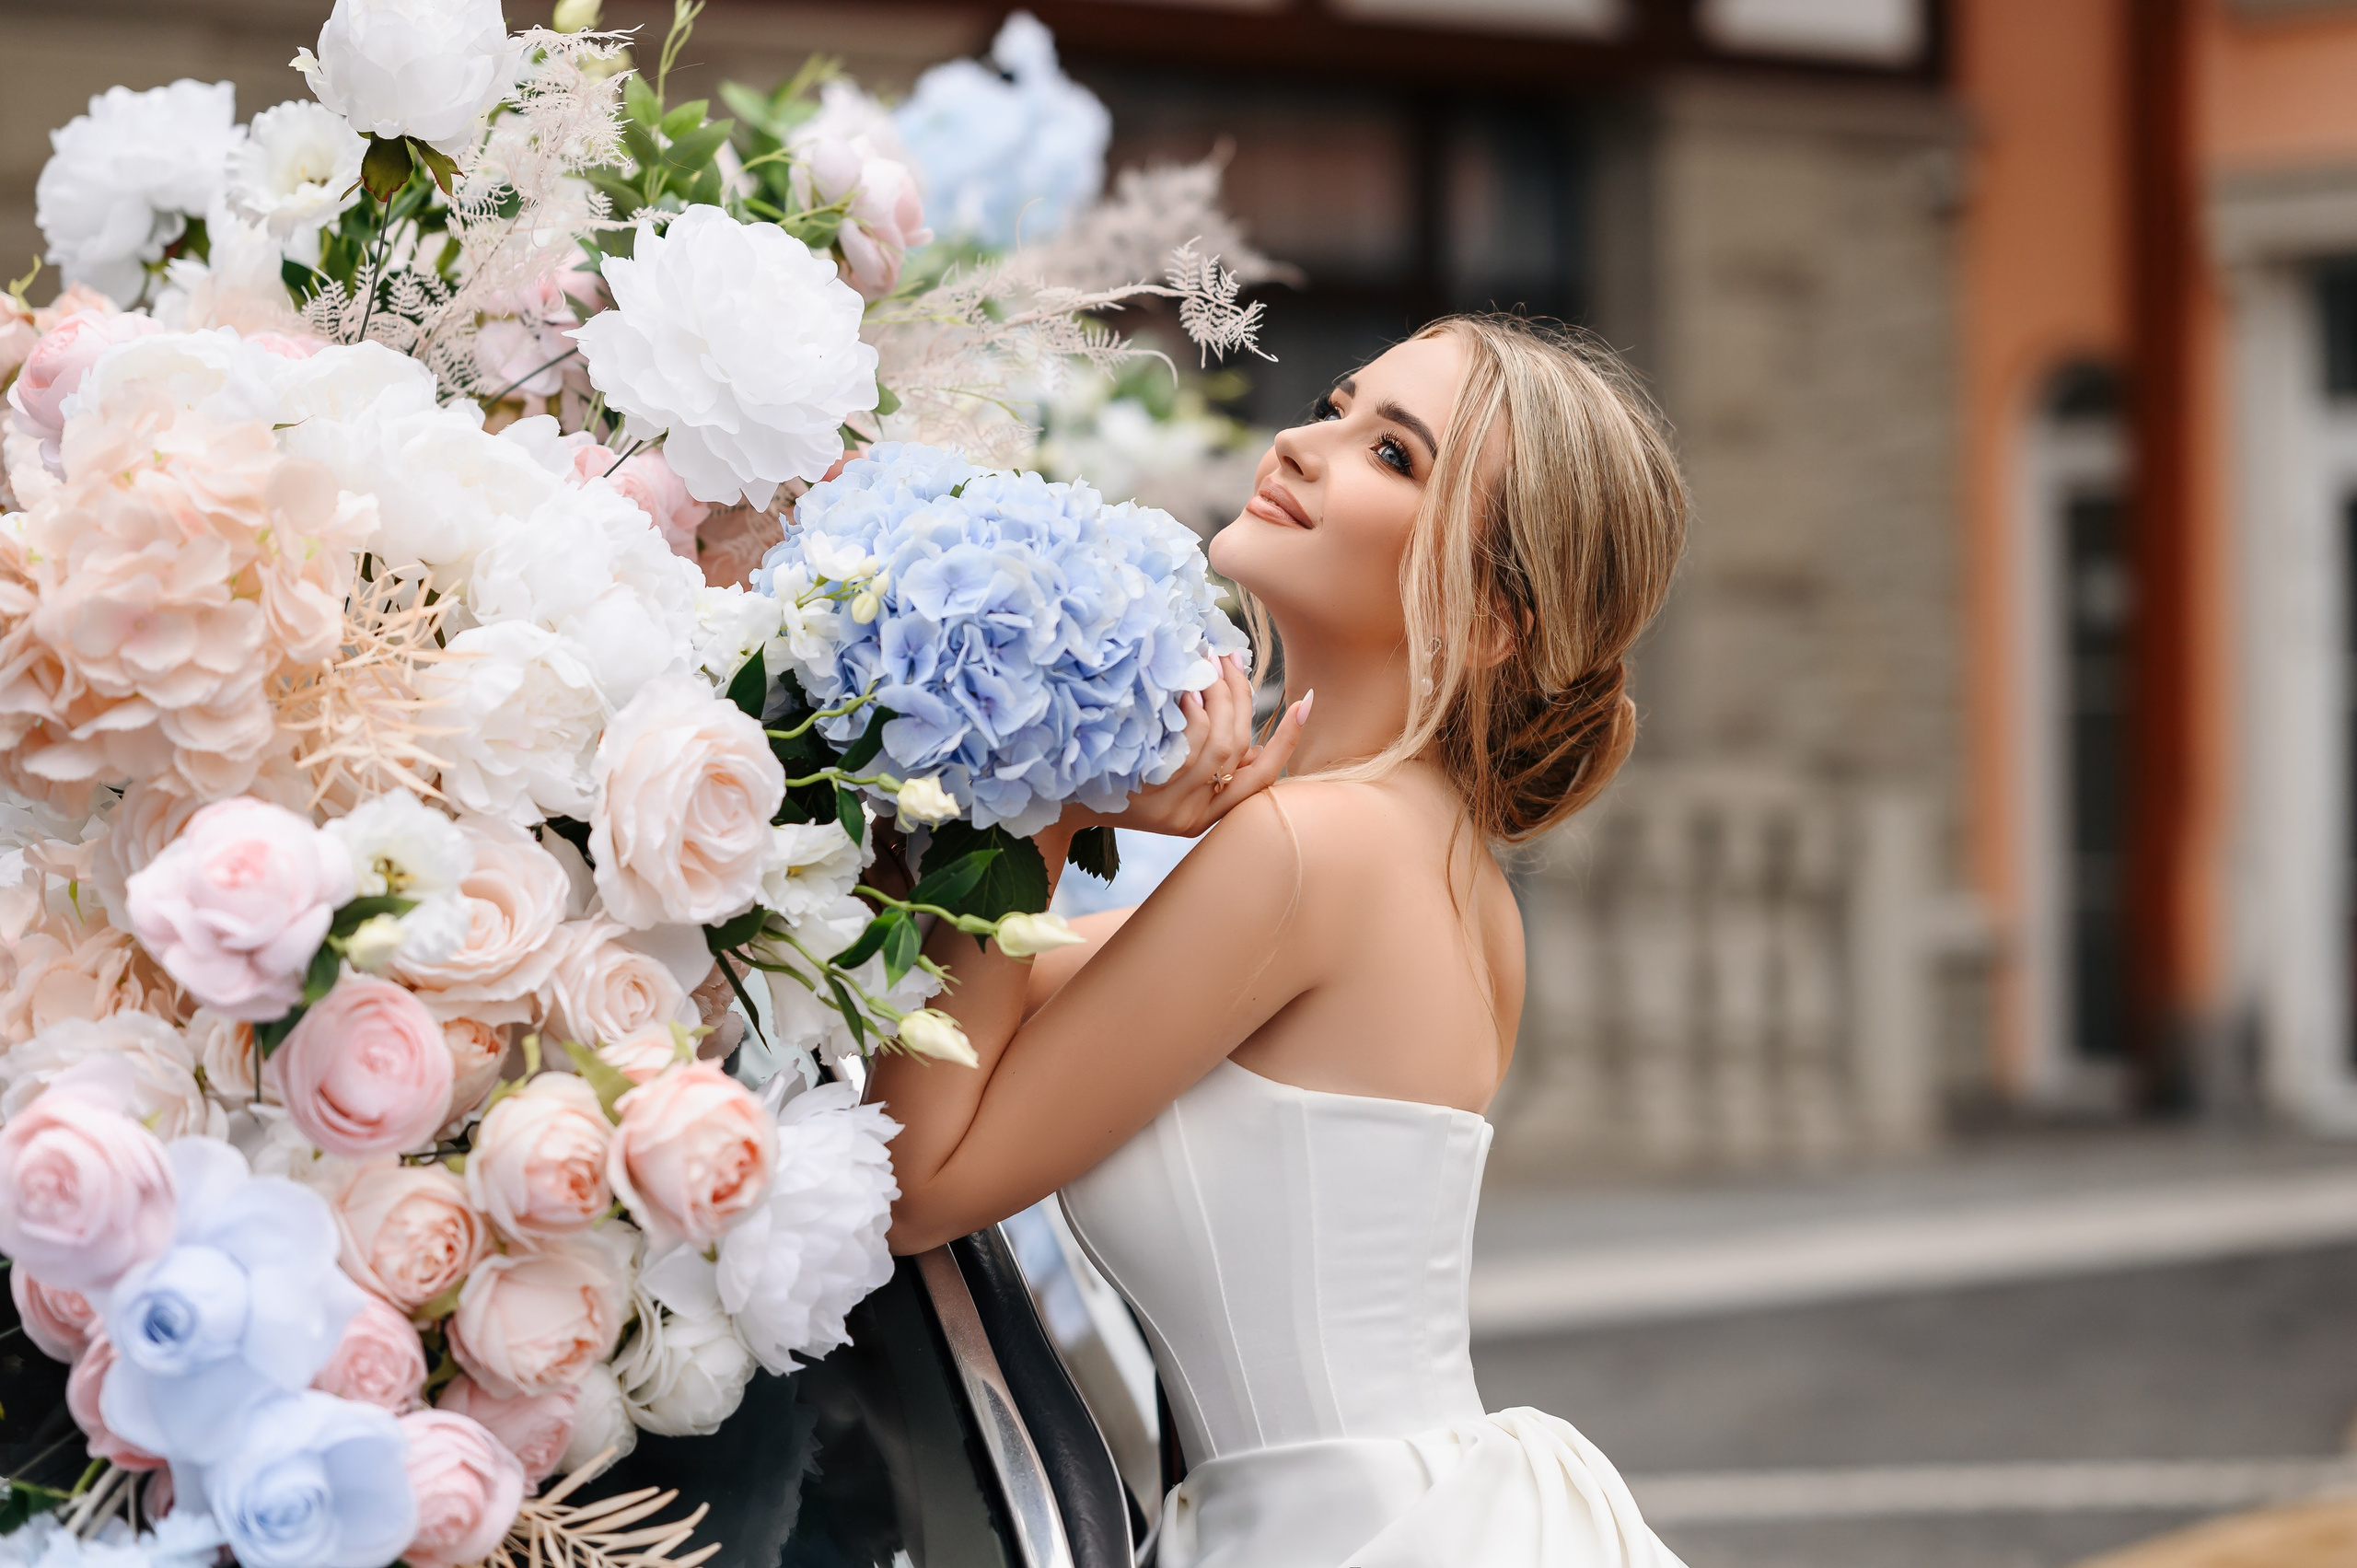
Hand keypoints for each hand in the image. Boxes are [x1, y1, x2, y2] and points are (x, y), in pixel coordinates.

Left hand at [1097, 654, 1312, 837]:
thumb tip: (1250, 734)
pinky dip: (1193, 710)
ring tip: (1206, 662)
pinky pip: (1187, 743)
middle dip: (1241, 699)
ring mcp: (1170, 807)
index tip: (1307, 700)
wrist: (1053, 795)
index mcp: (1206, 816)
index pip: (1264, 778)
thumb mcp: (1163, 774)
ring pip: (1220, 745)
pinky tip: (1184, 686)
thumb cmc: (1109, 773)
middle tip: (1230, 658)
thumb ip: (1208, 759)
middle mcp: (1193, 816)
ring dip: (1218, 697)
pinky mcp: (1147, 790)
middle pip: (1242, 752)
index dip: (1288, 739)